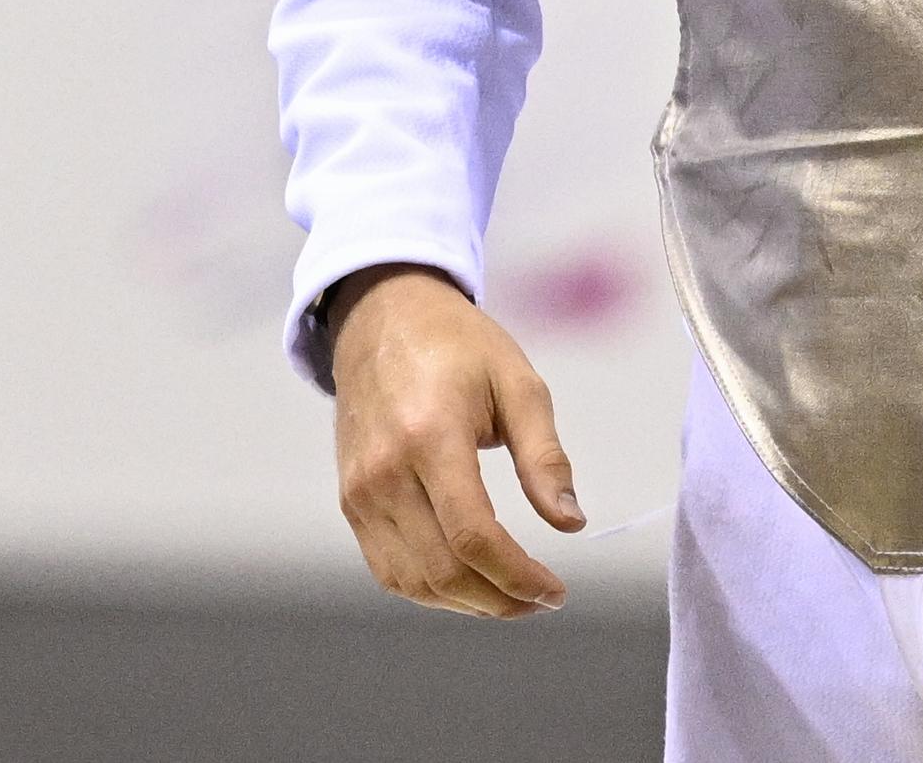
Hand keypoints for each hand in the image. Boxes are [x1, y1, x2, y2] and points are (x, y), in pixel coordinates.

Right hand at [328, 264, 585, 619]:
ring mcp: (361, 492)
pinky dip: (430, 589)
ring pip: (412, 582)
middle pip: (442, 570)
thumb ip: (544, 456)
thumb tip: (571, 523)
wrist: (382, 318)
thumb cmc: (459, 345)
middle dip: (499, 600)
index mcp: (431, 435)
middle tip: (542, 600)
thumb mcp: (517, 381)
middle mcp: (386, 472)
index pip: (472, 535)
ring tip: (512, 598)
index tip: (555, 591)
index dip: (517, 576)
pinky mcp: (350, 502)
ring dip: (466, 604)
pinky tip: (470, 582)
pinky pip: (388, 569)